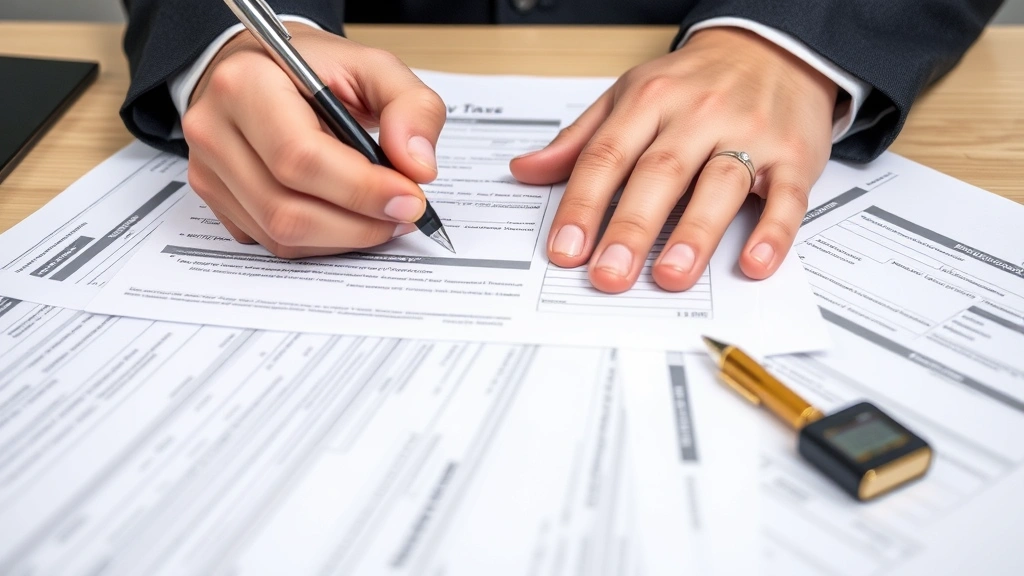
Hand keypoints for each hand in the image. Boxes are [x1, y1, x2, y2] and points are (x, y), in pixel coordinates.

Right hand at [183, 24, 445, 257]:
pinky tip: (349, 219)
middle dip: (359, 224)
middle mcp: (214, 130)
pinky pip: (272, 243)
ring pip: (280, 235)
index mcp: (245, 84)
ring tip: (383, 217)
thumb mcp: (373, 67)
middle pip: (287, 209)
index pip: (300, 157)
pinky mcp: (216, 201)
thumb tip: (418, 166)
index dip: (361, 189)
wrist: (264, 71)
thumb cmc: (314, 69)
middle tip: (403, 214)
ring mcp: (208, 171)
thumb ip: (410, 105)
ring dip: (344, 238)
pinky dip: (321, 241)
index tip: (409, 198)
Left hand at [510, 27, 837, 292]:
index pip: (606, 156)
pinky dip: (772, 231)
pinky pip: (786, 196)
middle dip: (631, 228)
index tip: (565, 249)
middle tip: (609, 273)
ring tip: (670, 275)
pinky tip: (753, 262)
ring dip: (694, 234)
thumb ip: (580, 140)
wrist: (774, 48)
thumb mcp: (630, 95)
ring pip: (719, 184)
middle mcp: (698, 115)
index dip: (583, 206)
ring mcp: (749, 134)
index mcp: (650, 100)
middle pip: (659, 173)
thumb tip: (525, 171)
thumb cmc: (695, 82)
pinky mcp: (793, 156)